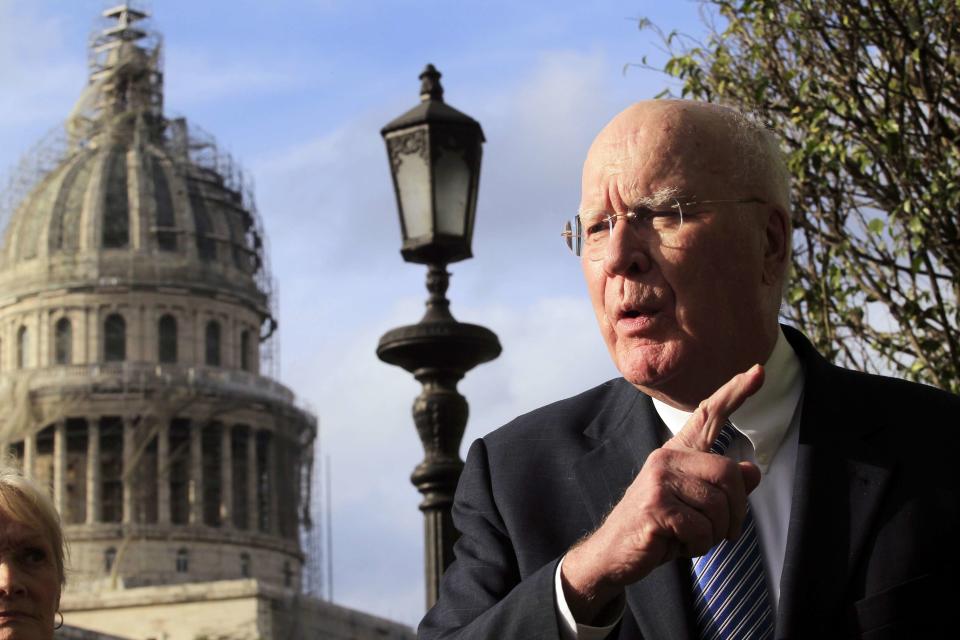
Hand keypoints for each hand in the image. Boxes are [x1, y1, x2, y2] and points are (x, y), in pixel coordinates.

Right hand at [560, 365, 764, 622]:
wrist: (613, 553)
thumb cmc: (658, 528)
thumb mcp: (695, 506)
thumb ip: (723, 487)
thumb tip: (752, 471)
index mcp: (677, 453)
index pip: (709, 415)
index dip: (735, 393)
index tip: (758, 371)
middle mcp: (666, 457)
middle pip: (729, 472)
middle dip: (736, 512)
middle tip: (723, 533)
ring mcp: (659, 479)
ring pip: (718, 505)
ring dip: (714, 534)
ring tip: (690, 537)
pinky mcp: (656, 505)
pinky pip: (702, 528)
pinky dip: (698, 545)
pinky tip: (677, 544)